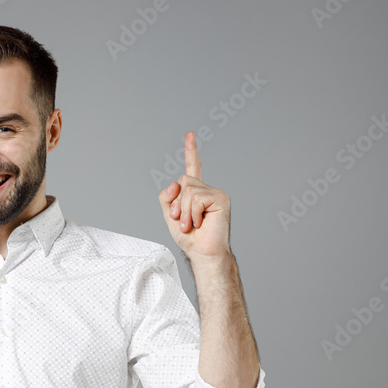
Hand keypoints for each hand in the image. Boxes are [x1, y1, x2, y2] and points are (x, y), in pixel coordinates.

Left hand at [157, 131, 231, 260]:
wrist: (203, 252)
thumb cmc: (190, 238)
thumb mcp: (171, 216)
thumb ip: (167, 197)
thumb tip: (176, 183)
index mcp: (196, 193)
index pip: (192, 168)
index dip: (191, 151)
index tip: (190, 135)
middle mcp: (207, 190)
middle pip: (182, 182)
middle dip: (177, 204)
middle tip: (184, 221)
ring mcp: (215, 193)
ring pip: (188, 190)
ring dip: (184, 211)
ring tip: (192, 224)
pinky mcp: (220, 198)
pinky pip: (196, 198)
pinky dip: (193, 213)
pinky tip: (200, 222)